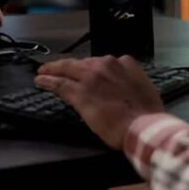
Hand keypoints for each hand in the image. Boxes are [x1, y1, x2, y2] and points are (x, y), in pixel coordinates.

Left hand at [35, 56, 163, 148]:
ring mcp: (91, 78)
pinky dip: (48, 81)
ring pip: (67, 69)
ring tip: (44, 72)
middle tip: (58, 67)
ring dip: (54, 69)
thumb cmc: (147, 114)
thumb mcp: (144, 89)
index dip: (90, 68)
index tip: (85, 71)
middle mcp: (106, 65)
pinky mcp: (80, 93)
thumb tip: (124, 87)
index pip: (101, 62)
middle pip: (81, 63)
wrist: (142, 126)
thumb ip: (130, 81)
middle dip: (69, 66)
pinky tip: (41, 81)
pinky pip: (60, 83)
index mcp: (124, 64)